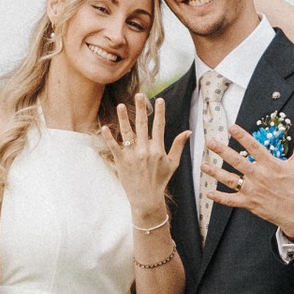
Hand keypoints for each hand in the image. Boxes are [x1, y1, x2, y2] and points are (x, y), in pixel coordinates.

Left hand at [104, 91, 180, 222]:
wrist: (146, 198)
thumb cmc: (160, 180)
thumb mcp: (173, 163)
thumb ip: (179, 146)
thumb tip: (188, 131)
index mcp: (158, 150)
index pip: (159, 126)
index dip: (160, 112)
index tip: (159, 100)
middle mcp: (145, 150)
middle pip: (142, 125)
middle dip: (141, 108)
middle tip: (139, 95)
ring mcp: (133, 155)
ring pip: (127, 133)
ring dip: (123, 118)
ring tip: (121, 105)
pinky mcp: (121, 161)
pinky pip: (114, 146)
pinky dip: (109, 137)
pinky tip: (105, 127)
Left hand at [206, 122, 293, 240]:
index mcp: (271, 164)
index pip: (254, 147)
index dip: (242, 136)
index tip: (231, 127)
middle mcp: (259, 176)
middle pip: (237, 161)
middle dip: (222, 151)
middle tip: (210, 142)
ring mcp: (253, 190)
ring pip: (230, 180)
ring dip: (215, 172)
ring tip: (203, 164)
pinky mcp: (250, 204)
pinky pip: (232, 200)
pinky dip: (220, 197)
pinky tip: (209, 193)